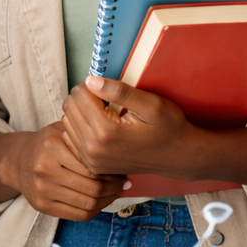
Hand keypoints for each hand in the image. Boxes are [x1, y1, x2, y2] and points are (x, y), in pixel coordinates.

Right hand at [0, 123, 128, 220]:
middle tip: (123, 183)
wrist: (17, 160)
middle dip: (113, 188)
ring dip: (106, 201)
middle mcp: (45, 169)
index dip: (112, 172)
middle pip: (92, 188)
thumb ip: (85, 135)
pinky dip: (94, 210)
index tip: (122, 171)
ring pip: (87, 204)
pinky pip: (77, 215)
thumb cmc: (47, 143)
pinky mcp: (42, 206)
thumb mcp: (62, 129)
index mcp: (52, 146)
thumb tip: (117, 149)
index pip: (92, 167)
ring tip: (114, 193)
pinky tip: (100, 202)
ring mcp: (42, 190)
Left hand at [60, 76, 246, 190]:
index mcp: (106, 131)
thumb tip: (90, 80)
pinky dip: (80, 127)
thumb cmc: (169, 127)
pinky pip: (71, 138)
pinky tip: (98, 126)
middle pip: (70, 107)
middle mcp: (93, 149)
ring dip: (80, 112)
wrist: (179, 157)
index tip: (107, 87)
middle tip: (105, 98)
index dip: (92, 84)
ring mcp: (91, 160)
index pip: (79, 94)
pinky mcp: (92, 166)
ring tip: (103, 111)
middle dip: (84, 97)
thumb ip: (119, 91)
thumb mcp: (151, 103)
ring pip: (67, 122)